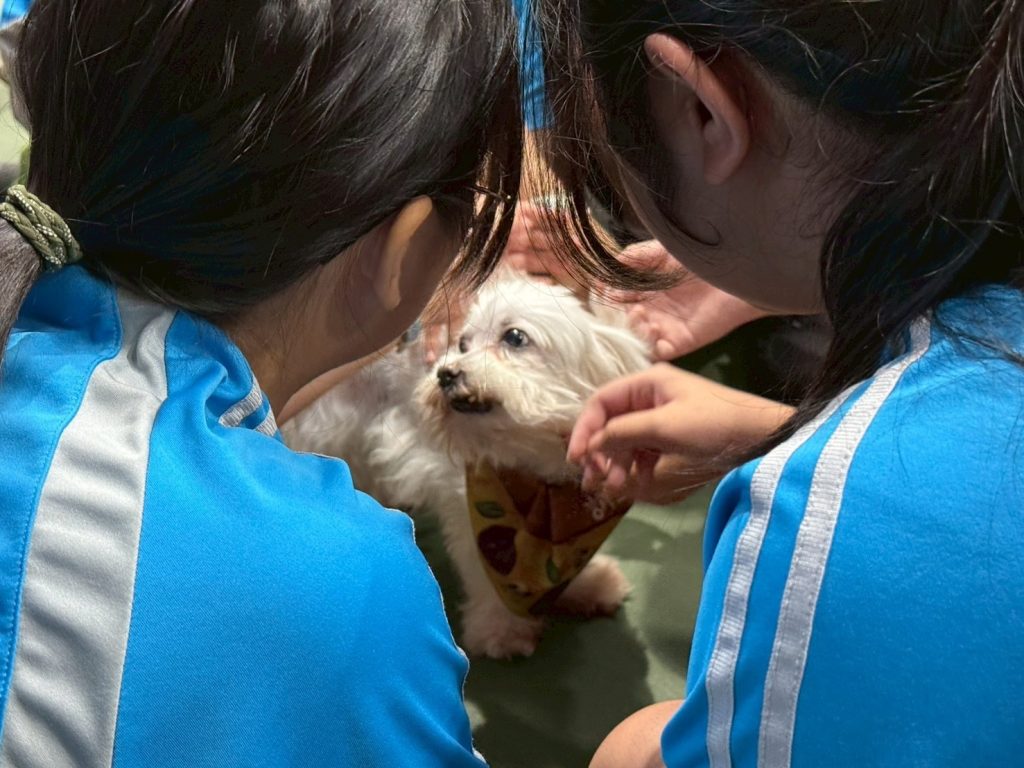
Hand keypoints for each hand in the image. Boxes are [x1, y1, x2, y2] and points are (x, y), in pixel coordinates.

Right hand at [568, 364, 793, 504]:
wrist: (760, 438)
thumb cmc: (712, 425)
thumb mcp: (664, 426)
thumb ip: (622, 433)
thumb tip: (591, 446)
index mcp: (647, 384)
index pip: (601, 403)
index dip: (584, 429)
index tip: (576, 458)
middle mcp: (650, 399)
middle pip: (610, 425)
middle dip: (600, 453)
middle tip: (595, 480)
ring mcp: (661, 420)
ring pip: (625, 443)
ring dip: (617, 465)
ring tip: (616, 489)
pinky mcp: (672, 440)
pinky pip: (643, 454)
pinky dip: (636, 470)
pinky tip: (636, 486)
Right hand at [606, 242, 770, 360]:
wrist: (736, 271)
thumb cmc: (700, 257)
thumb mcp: (662, 249)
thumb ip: (633, 256)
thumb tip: (604, 270)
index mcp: (642, 289)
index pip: (614, 298)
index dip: (606, 296)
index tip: (605, 290)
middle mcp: (649, 310)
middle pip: (620, 321)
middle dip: (618, 316)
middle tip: (628, 305)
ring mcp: (663, 328)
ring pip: (635, 338)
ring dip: (633, 330)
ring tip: (642, 316)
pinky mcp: (680, 342)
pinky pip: (658, 352)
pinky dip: (652, 346)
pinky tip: (656, 330)